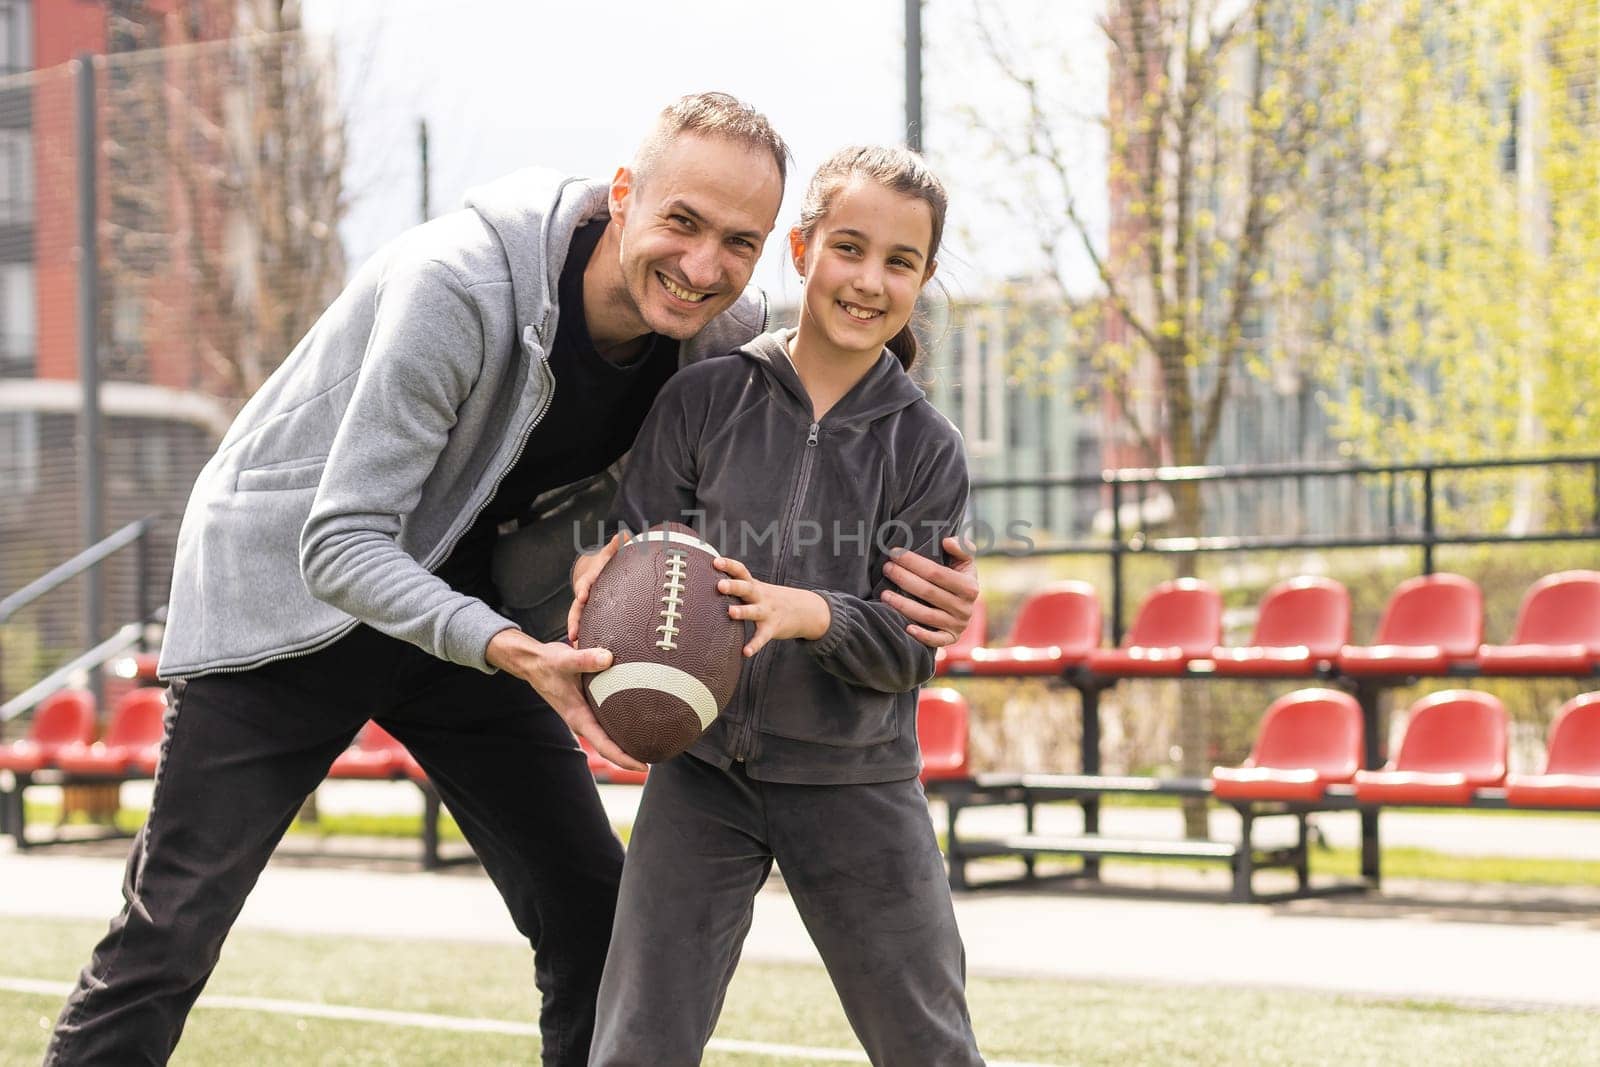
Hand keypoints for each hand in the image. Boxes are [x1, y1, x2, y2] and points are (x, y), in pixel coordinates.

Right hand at [485, 627, 645, 771]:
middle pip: (610, 746)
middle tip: (658, 757)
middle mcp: (583, 720)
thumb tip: (608, 658)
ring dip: (628, 742)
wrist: (533, 663)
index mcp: (578, 718)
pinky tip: (639, 721)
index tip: (644, 766)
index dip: (624, 759)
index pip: (604, 746)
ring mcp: (586, 715)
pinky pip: (607, 721)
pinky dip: (622, 725)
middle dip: (631, 755)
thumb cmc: (547, 664)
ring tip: (653, 744)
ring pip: (609, 735)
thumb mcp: (565, 660)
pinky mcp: (588, 706)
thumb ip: (585, 659)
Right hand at [567, 532, 623, 643]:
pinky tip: (588, 654)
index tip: (582, 595)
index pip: (585, 583)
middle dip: (574, 620)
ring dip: (578, 635)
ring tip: (577, 648)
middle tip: (572, 632)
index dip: (584, 588)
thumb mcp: (610, 553)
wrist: (595, 571)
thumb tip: (625, 534)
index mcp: (590, 580)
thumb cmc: (606, 562)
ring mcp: (585, 608)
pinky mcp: (589, 617)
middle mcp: (585, 595)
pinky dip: (585, 640)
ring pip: (579, 622)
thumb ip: (616, 546)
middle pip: (577, 608)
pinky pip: (586, 629)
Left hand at [714, 557, 830, 657]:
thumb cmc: (770, 599)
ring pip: (754, 611)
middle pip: (746, 589)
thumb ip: (738, 585)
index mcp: (754, 585)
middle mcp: (760, 597)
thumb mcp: (757, 588)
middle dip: (733, 586)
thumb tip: (711, 577)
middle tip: (719, 585)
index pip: (741, 571)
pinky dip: (754, 645)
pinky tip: (745, 652)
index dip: (729, 565)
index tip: (715, 562)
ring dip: (743, 612)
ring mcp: (767, 612)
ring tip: (731, 612)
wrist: (805, 610)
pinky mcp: (772, 628)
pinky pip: (762, 637)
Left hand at [880, 535, 978, 647]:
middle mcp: (965, 608)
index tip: (895, 553)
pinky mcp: (951, 638)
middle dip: (904, 579)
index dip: (914, 562)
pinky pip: (936, 640)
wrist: (965, 606)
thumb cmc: (959, 578)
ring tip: (883, 593)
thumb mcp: (964, 562)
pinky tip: (905, 627)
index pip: (936, 573)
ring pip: (926, 615)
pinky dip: (922, 635)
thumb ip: (961, 548)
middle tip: (886, 568)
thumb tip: (947, 541)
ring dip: (903, 605)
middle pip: (928, 592)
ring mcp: (958, 625)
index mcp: (970, 586)